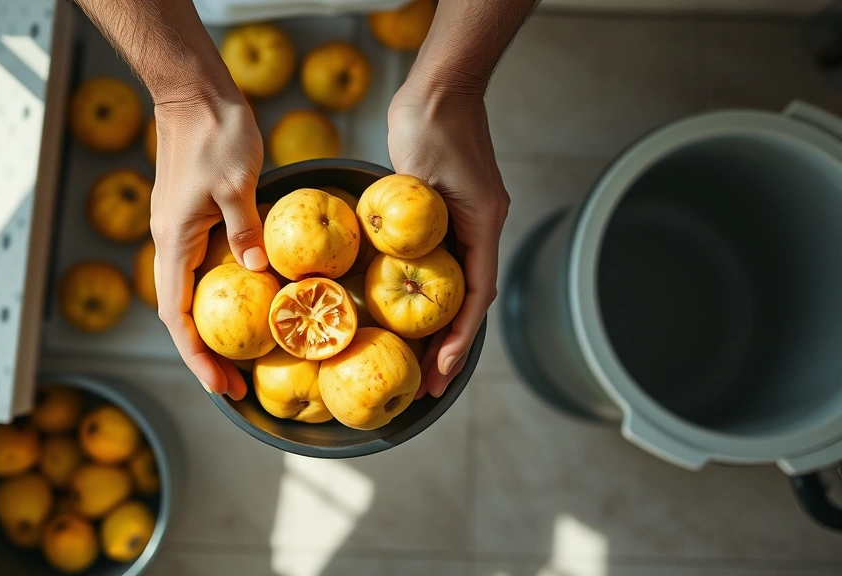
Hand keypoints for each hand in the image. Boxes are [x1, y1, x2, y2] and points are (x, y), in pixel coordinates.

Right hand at [151, 94, 264, 400]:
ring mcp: (182, 232)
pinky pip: (207, 271)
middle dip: (207, 357)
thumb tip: (260, 273)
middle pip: (184, 316)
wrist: (194, 91)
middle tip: (238, 389)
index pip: (177, 317)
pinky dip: (225, 299)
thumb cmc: (214, 131)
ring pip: (195, 296)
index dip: (197, 358)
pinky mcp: (196, 220)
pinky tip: (253, 307)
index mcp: (173, 242)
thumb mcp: (237, 181)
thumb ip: (247, 229)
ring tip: (244, 362)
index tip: (219, 387)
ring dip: (216, 332)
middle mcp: (171, 244)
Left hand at [387, 82, 509, 398]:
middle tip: (428, 388)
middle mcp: (480, 229)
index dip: (459, 340)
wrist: (441, 87)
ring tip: (418, 365)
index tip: (441, 372)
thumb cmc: (430, 120)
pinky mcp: (445, 217)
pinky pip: (440, 265)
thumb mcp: (415, 172)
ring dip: (439, 326)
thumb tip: (391, 254)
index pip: (476, 296)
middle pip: (468, 302)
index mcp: (483, 224)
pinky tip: (407, 313)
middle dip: (450, 348)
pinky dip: (427, 294)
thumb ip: (408, 213)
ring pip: (455, 288)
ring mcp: (465, 224)